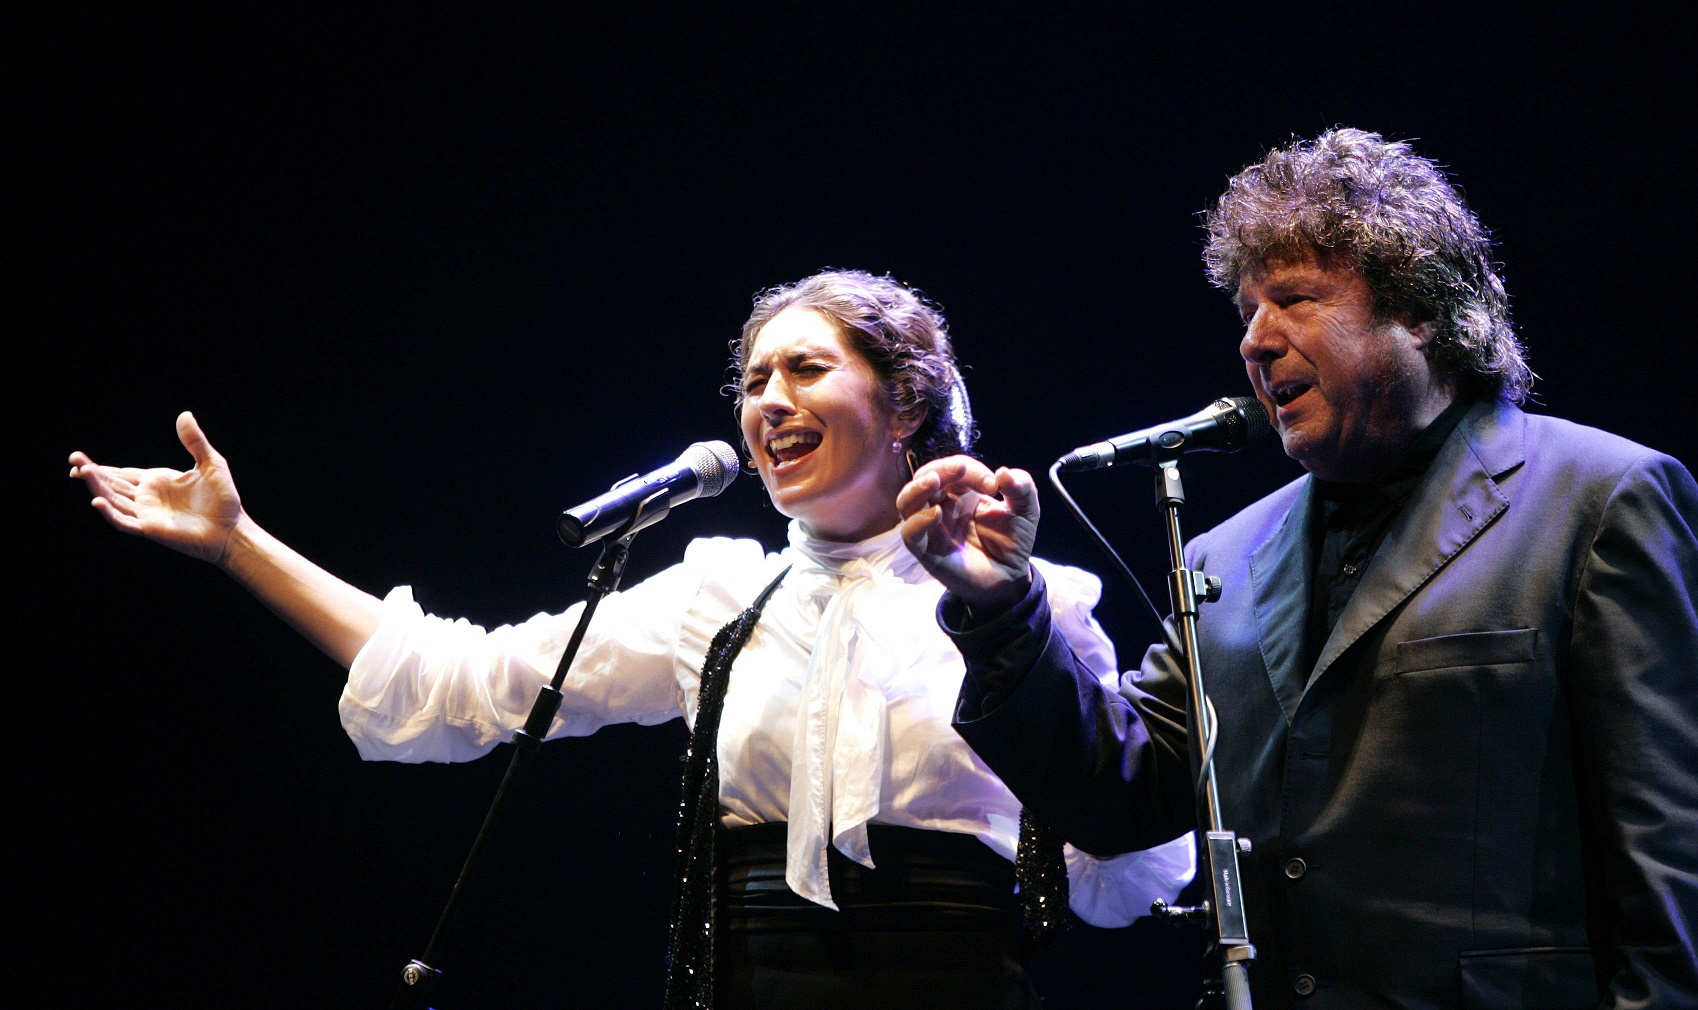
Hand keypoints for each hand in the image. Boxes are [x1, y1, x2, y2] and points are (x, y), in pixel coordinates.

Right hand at [69, 411, 246, 565]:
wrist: (231, 529)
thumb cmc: (223, 499)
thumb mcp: (210, 463)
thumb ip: (195, 441)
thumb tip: (184, 414)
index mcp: (156, 481)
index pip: (122, 474)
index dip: (101, 468)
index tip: (80, 460)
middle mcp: (147, 497)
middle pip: (112, 484)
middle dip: (92, 473)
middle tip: (73, 461)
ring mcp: (147, 513)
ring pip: (114, 500)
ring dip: (97, 487)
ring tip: (80, 473)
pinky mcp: (151, 528)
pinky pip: (125, 521)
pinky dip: (110, 512)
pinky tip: (97, 501)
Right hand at [897, 455, 1037, 614]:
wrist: (1011, 579)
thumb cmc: (1012, 543)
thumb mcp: (1026, 511)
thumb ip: (1022, 488)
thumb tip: (1004, 472)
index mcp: (963, 493)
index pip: (954, 468)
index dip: (970, 468)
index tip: (994, 485)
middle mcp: (942, 506)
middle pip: (924, 478)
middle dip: (941, 468)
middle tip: (962, 469)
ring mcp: (932, 528)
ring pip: (907, 502)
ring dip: (918, 488)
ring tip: (935, 481)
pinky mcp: (927, 551)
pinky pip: (910, 534)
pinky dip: (918, 521)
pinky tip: (936, 514)